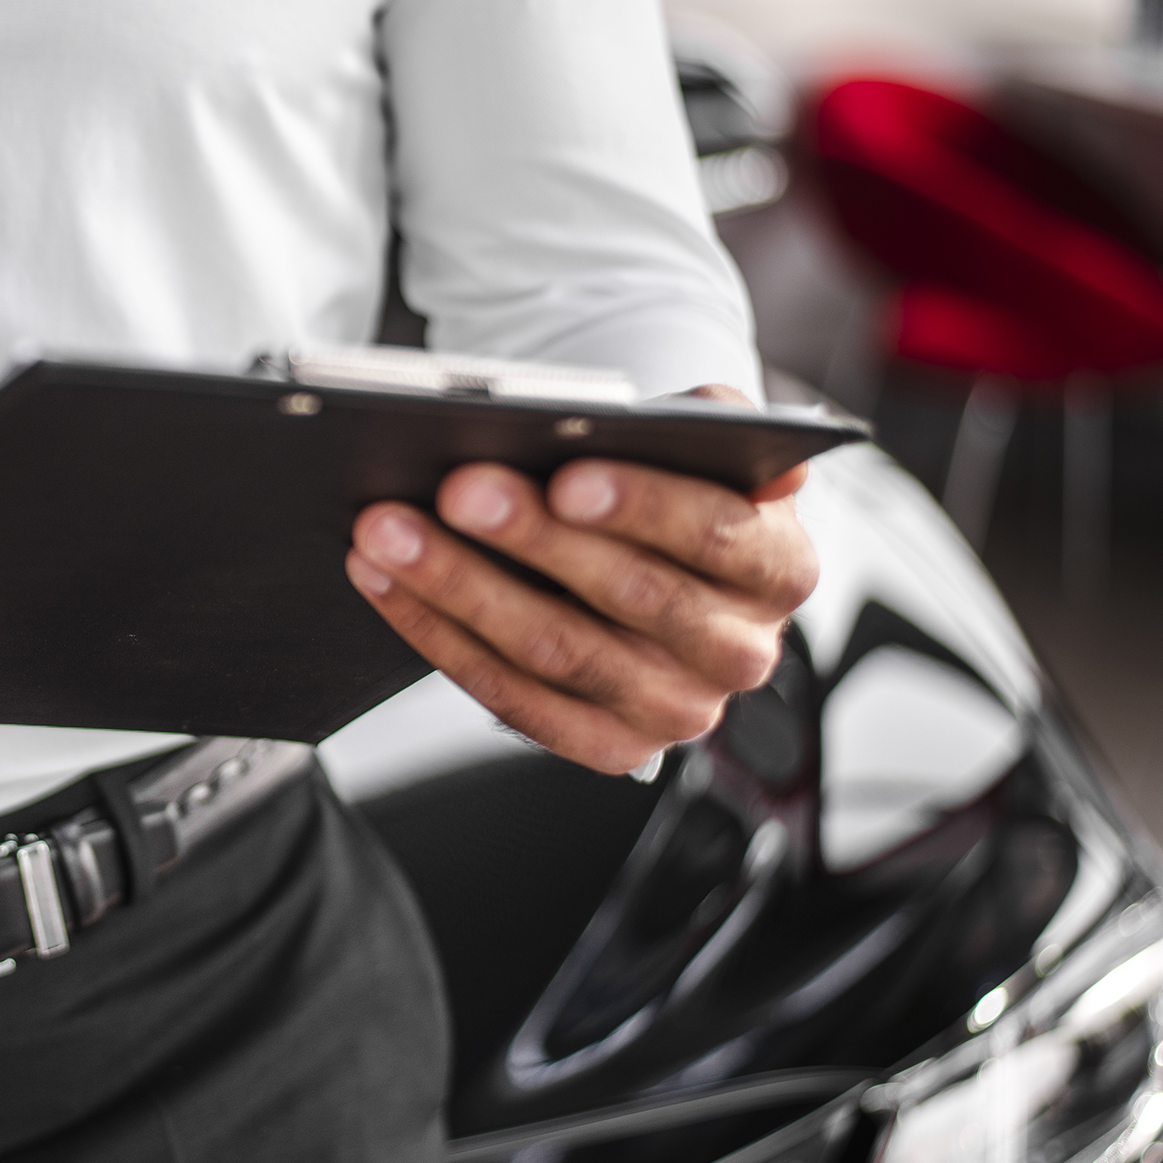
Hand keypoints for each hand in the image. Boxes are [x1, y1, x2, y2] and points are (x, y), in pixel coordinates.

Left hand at [346, 385, 817, 773]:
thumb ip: (707, 420)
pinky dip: (437, 634)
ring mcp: (673, 711)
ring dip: (459, 586)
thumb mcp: (704, 446)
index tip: (565, 474)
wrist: (656, 569)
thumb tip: (702, 414)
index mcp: (779, 569)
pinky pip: (511, 696)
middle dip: (531, 539)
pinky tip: (383, 580)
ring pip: (554, 651)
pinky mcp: (607, 747)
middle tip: (453, 489)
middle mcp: (740, 653)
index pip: (716, 535)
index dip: (641, 505)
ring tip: (387, 529)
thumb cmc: (672, 491)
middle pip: (626, 597)